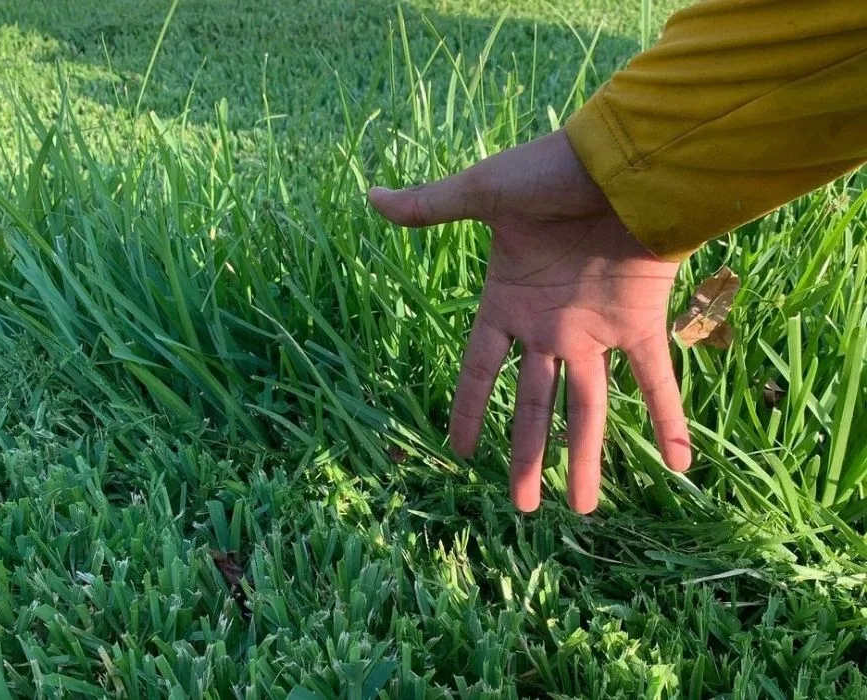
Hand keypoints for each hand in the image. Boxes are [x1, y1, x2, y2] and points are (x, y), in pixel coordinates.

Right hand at [368, 130, 690, 512]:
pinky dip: (671, 420)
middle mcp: (550, 327)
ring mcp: (595, 330)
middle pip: (534, 405)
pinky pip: (657, 381)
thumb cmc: (550, 173)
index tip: (461, 454)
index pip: (482, 370)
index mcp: (508, 302)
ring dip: (586, 457)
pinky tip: (678, 465)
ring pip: (590, 408)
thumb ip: (430, 207)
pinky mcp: (641, 323)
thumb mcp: (482, 193)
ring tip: (581, 508)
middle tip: (523, 507)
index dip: (472, 410)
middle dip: (527, 455)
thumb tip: (370, 197)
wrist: (623, 158)